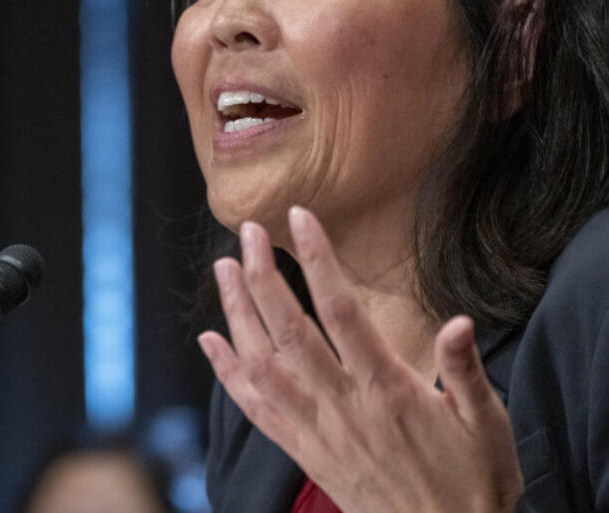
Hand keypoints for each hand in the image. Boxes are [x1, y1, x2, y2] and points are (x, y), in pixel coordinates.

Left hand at [199, 206, 523, 512]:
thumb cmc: (472, 480)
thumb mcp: (488, 424)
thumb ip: (467, 372)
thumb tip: (459, 322)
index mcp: (386, 389)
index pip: (341, 311)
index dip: (318, 260)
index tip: (299, 218)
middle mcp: (341, 405)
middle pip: (289, 330)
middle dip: (262, 276)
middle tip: (246, 231)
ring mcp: (315, 429)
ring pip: (262, 364)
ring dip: (236, 314)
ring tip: (222, 269)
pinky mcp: (302, 450)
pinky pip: (254, 409)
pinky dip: (226, 373)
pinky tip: (209, 340)